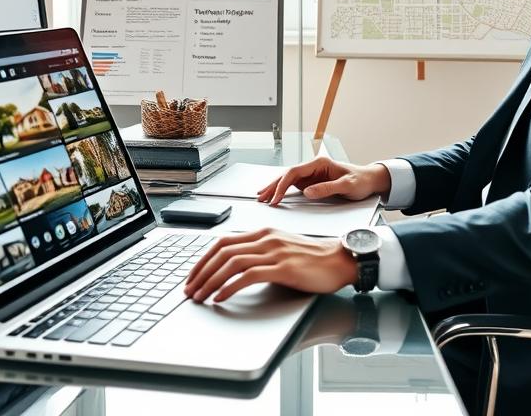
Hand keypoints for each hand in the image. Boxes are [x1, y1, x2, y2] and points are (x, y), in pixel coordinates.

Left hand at [184, 228, 356, 302]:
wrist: (340, 260)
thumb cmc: (313, 258)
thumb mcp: (280, 250)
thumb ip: (259, 254)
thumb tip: (232, 270)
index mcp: (263, 232)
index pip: (222, 242)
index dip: (203, 259)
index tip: (193, 275)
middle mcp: (266, 239)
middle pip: (222, 251)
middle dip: (201, 272)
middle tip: (190, 289)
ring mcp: (274, 252)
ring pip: (232, 262)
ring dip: (211, 281)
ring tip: (200, 296)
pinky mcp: (284, 267)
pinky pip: (249, 275)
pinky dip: (230, 286)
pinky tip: (221, 297)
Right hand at [257, 155, 390, 205]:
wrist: (369, 180)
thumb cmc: (361, 180)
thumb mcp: (347, 186)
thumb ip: (327, 188)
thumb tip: (307, 192)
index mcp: (319, 163)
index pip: (294, 172)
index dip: (282, 185)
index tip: (276, 197)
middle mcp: (313, 167)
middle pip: (287, 175)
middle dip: (273, 186)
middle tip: (261, 197)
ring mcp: (311, 175)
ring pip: (287, 180)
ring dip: (275, 188)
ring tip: (262, 197)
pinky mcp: (311, 182)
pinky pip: (293, 186)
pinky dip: (282, 191)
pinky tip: (274, 196)